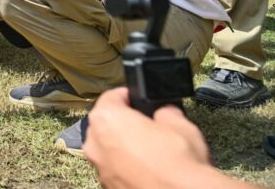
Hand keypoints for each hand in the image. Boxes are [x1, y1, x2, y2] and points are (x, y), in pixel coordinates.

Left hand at [84, 88, 221, 188]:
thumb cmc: (178, 163)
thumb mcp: (179, 124)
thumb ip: (165, 112)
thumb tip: (165, 113)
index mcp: (106, 119)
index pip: (111, 97)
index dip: (128, 95)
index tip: (138, 99)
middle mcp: (95, 144)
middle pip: (105, 124)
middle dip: (124, 123)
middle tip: (147, 126)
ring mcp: (100, 169)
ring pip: (108, 149)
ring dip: (124, 147)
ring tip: (151, 151)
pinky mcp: (108, 187)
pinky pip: (115, 169)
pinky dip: (126, 167)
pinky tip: (148, 170)